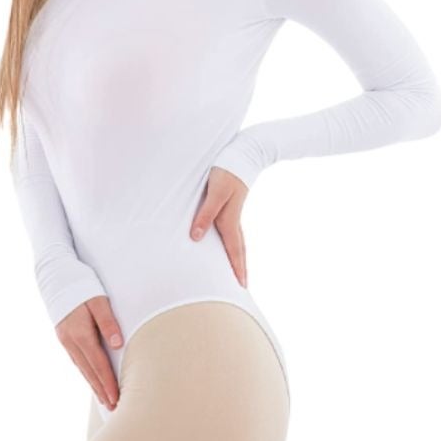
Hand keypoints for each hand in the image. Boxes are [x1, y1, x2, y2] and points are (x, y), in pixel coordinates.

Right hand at [55, 295, 123, 410]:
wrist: (56, 277)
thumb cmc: (82, 286)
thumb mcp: (98, 300)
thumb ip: (108, 322)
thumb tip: (118, 344)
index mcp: (80, 333)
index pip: (98, 363)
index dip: (107, 382)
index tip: (116, 398)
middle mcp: (70, 340)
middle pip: (88, 370)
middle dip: (101, 389)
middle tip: (113, 407)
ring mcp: (65, 340)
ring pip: (81, 367)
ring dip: (93, 383)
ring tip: (104, 398)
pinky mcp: (64, 337)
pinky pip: (77, 360)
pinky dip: (86, 372)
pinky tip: (91, 378)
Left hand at [190, 166, 248, 287]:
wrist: (243, 154)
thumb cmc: (226, 172)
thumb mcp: (214, 192)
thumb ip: (205, 214)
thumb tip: (196, 237)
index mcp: (229, 219)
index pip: (233, 250)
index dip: (236, 268)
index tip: (241, 286)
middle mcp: (233, 219)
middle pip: (239, 249)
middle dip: (240, 268)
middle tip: (243, 286)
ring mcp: (234, 213)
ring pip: (238, 241)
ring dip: (238, 257)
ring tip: (238, 270)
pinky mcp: (232, 206)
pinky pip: (233, 231)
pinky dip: (234, 243)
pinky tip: (228, 244)